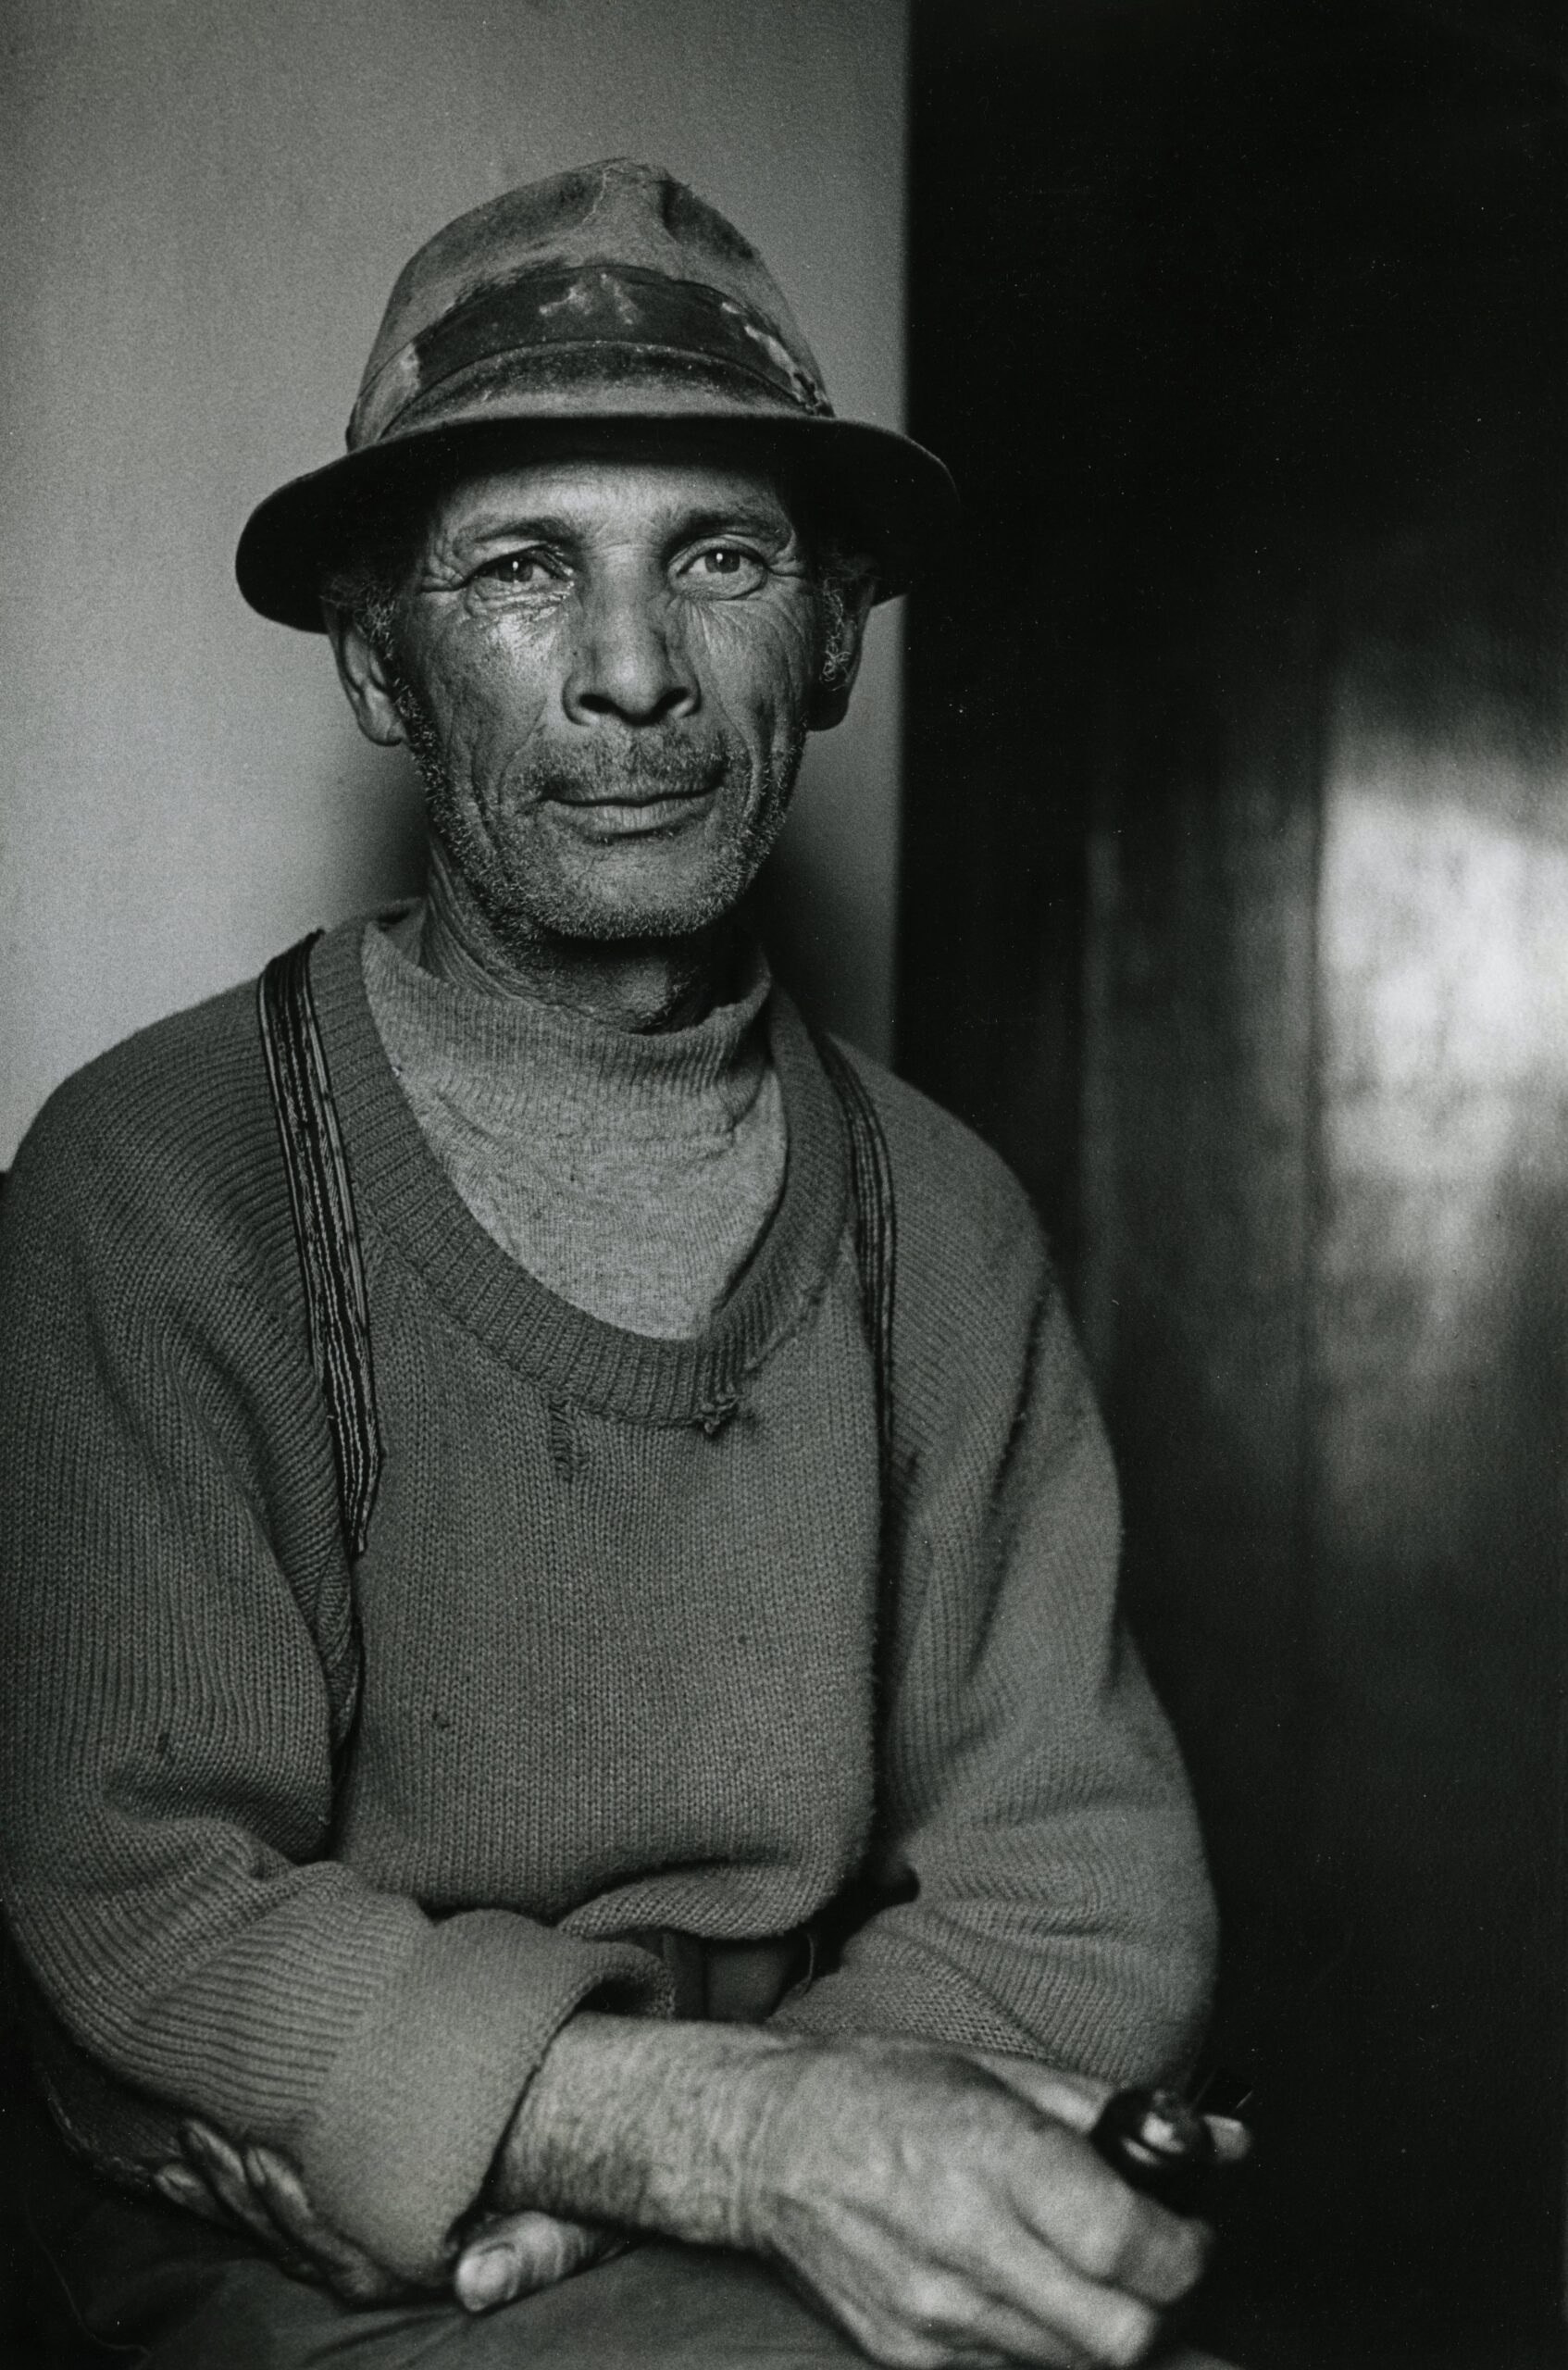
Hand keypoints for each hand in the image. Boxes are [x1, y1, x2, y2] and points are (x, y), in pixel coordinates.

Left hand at [155, 2120, 622, 2312]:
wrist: (591, 2190)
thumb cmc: (579, 2209)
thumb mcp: (569, 2232)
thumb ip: (527, 2256)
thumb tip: (475, 2285)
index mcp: (415, 2272)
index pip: (337, 2252)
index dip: (293, 2209)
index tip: (262, 2153)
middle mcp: (377, 2269)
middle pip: (289, 2241)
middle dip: (236, 2191)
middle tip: (197, 2133)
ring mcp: (357, 2247)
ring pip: (273, 2231)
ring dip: (222, 2192)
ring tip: (180, 2147)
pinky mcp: (351, 2218)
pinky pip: (280, 2213)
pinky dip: (231, 2193)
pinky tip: (193, 2169)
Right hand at [738, 2038, 1213, 2368]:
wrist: (768, 2145)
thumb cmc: (882, 2091)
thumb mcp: (1000, 2071)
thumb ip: (1114, 2112)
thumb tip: (1219, 2142)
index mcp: (993, 2155)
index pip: (1128, 2246)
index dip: (1184, 2250)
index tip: (1187, 2231)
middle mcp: (966, 2244)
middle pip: (1121, 2334)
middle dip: (1160, 2306)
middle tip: (1154, 2264)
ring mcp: (936, 2314)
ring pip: (1076, 2366)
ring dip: (1105, 2328)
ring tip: (1086, 2270)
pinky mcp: (911, 2357)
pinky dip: (1042, 2340)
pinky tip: (1023, 2286)